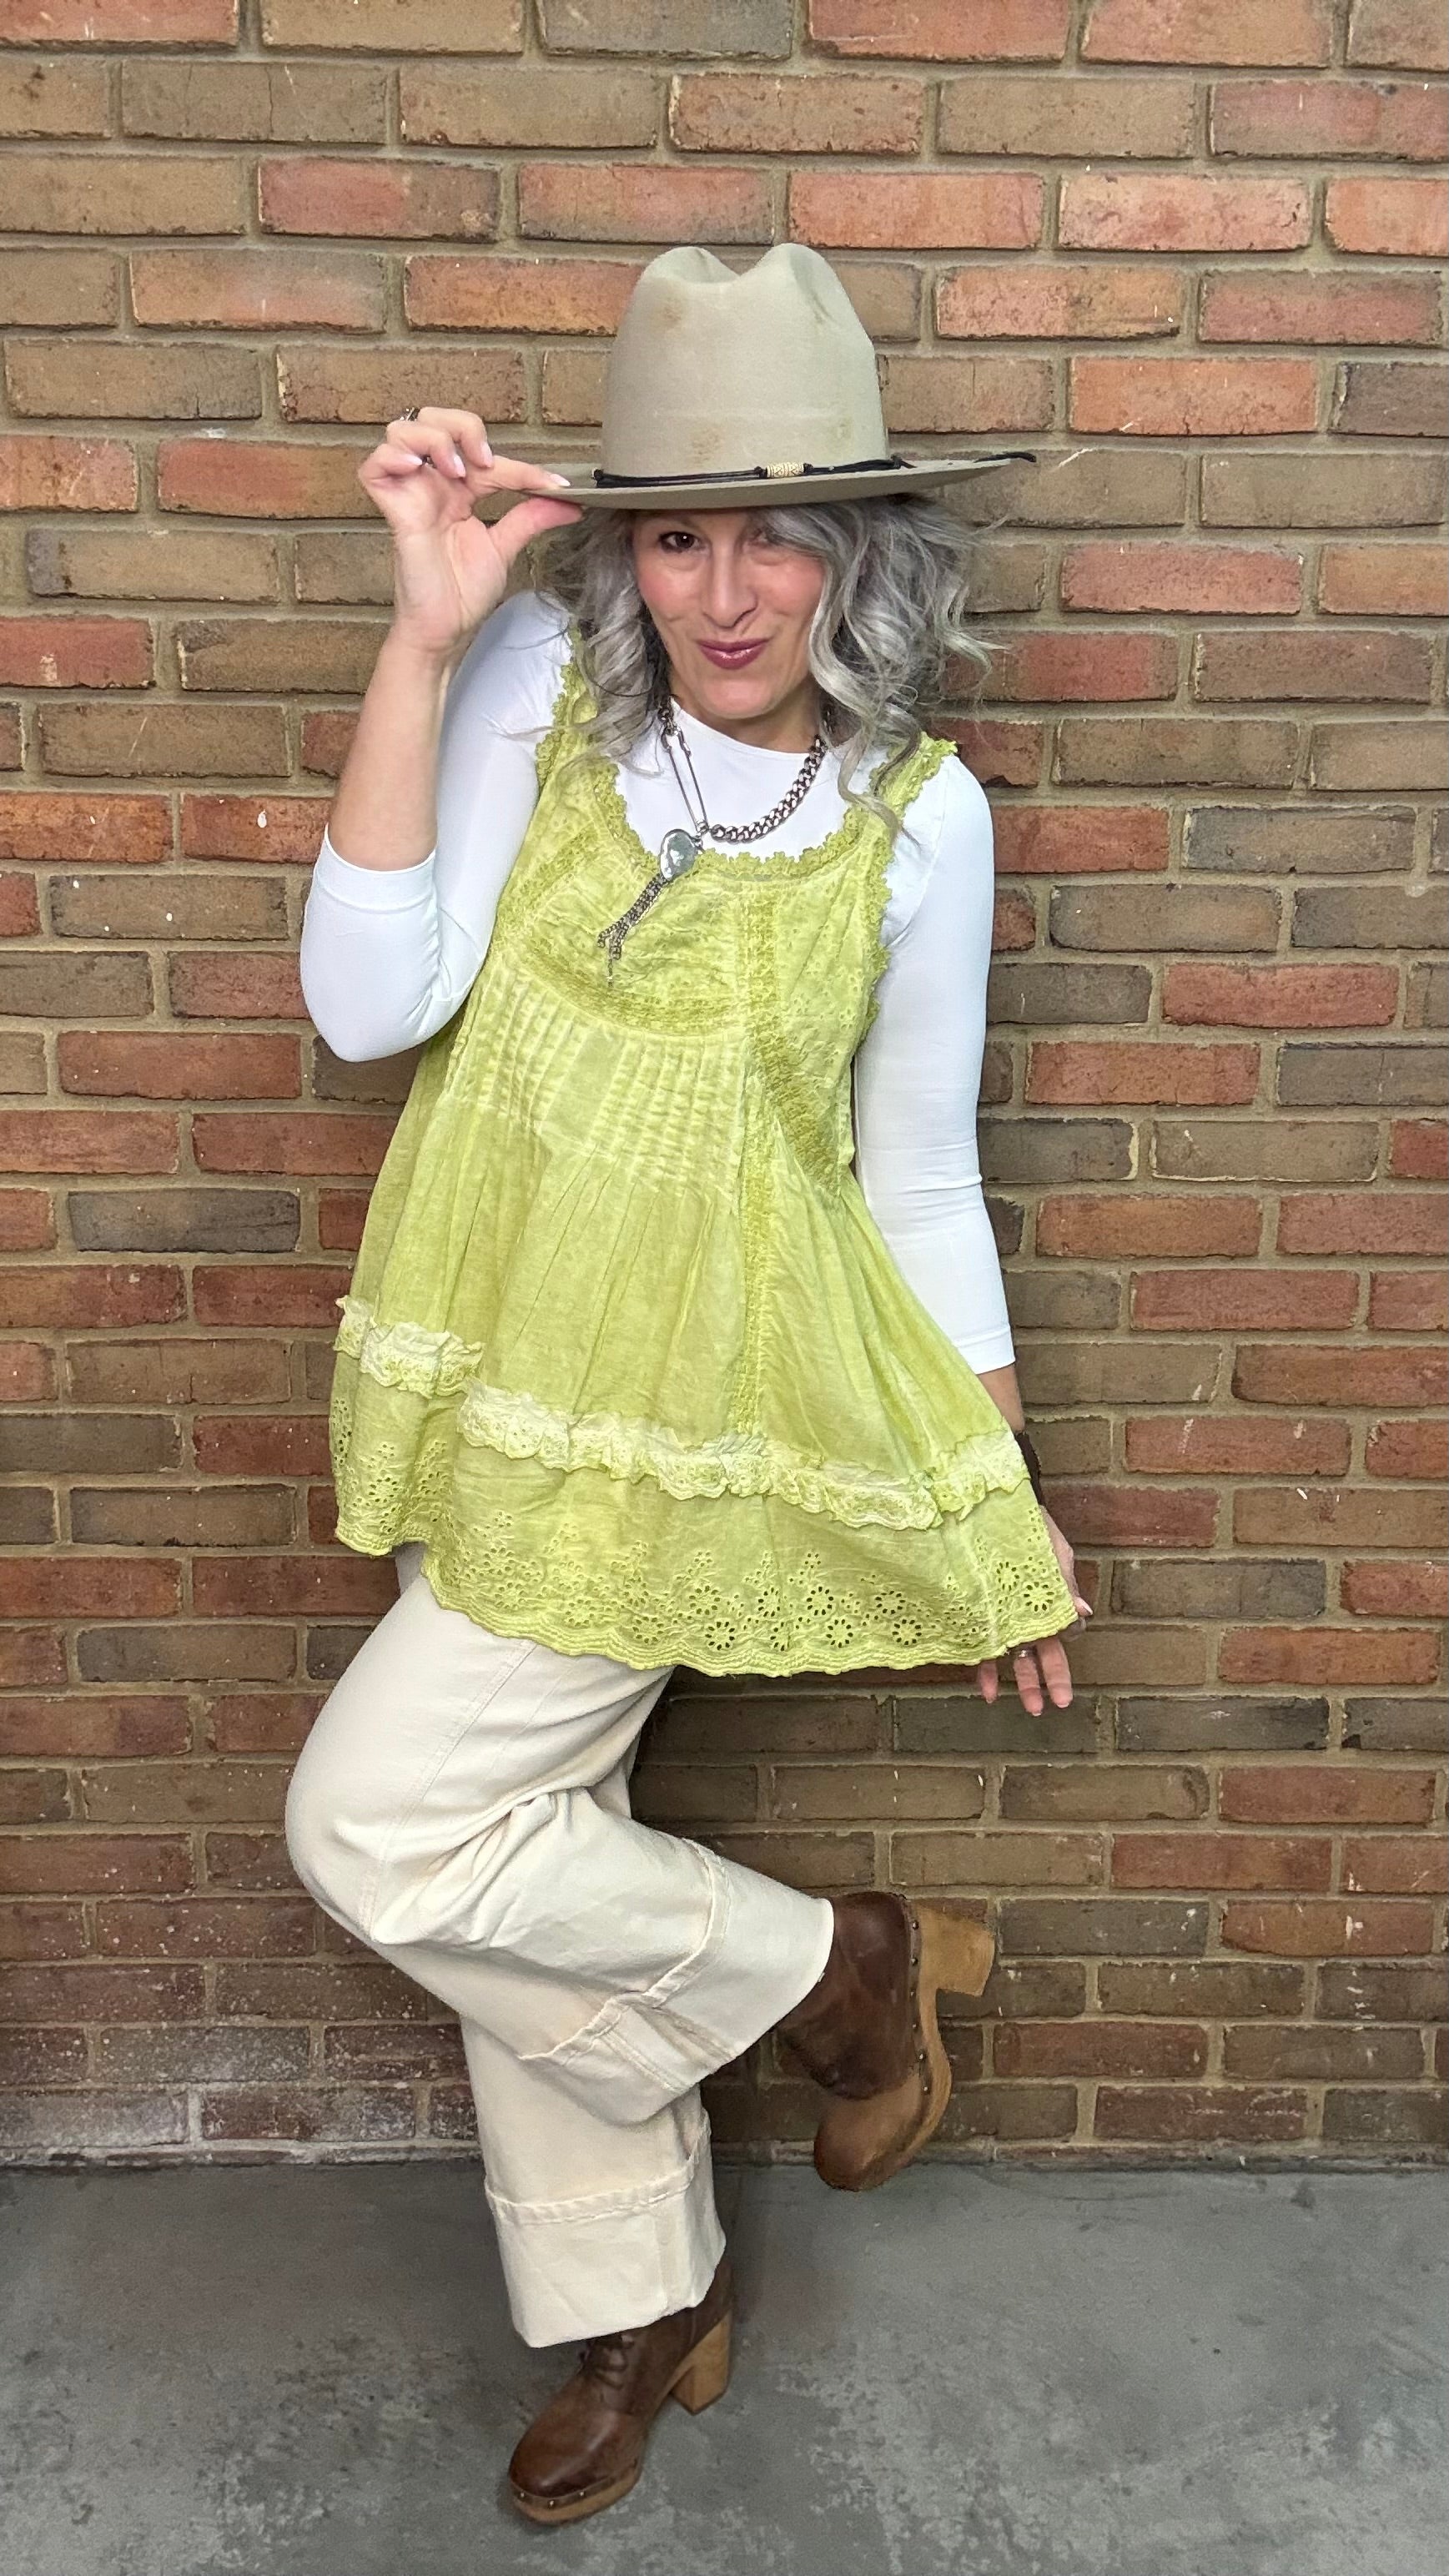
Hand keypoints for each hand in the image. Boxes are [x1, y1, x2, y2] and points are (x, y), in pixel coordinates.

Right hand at [356, 407, 583, 662]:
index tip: (553, 485)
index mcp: (459, 491)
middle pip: (433, 419)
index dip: (520, 466)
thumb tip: (570, 501)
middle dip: (461, 427)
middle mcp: (433, 485)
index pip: (485, 456)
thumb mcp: (504, 547)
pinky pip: (373, 468)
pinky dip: (391, 457)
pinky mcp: (394, 512)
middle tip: (484, 463)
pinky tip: (414, 469)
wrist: (446, 630)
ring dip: (433, 438)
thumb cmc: (463, 595)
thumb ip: (531, 518)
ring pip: (402, 431)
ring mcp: (411, 495)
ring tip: (455, 470)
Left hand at [973, 1508, 1090, 1716]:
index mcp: (1051, 1598)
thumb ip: (1063, 1582)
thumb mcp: (1052, 1550)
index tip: (1066, 1672)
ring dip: (1024, 1683)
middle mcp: (1029, 1612)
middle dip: (1051, 1680)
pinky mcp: (980, 1615)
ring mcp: (1005, 1617)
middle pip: (1044, 1652)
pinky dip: (987, 1670)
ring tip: (1031, 1708)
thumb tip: (1083, 1613)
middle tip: (1056, 1705)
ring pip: (1018, 1656)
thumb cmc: (1028, 1527)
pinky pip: (984, 1646)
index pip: (1065, 1633)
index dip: (1065, 1653)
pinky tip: (988, 1690)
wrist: (989, 1507)